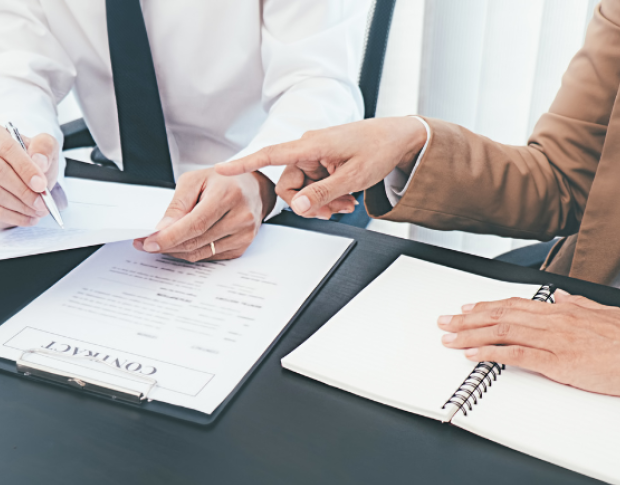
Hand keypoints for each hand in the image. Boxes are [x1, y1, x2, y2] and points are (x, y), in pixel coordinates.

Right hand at [0, 123, 59, 228]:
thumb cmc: (31, 161)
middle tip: (42, 203)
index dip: (25, 168)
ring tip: (38, 211)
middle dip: (24, 191)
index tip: (42, 185)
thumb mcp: (45, 148)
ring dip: (20, 206)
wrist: (23, 179)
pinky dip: (11, 216)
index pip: (6, 149)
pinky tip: (26, 218)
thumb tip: (39, 161)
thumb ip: (45, 148)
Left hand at [132, 168, 276, 261]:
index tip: (149, 242)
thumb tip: (162, 229)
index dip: (170, 237)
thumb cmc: (223, 181)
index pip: (195, 224)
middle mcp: (241, 217)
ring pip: (201, 253)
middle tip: (146, 244)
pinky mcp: (242, 246)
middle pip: (196, 241)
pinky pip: (210, 256)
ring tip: (161, 243)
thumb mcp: (195, 180)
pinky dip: (192, 252)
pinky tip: (182, 244)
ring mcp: (244, 235)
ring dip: (177, 251)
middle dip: (167, 245)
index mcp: (228, 195)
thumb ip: (178, 205)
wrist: (252, 188)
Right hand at [215, 117, 428, 218]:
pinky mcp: (323, 163)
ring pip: (303, 189)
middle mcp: (308, 149)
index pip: (269, 155)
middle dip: (309, 203)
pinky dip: (329, 196)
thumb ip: (322, 194)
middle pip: (289, 185)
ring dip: (323, 202)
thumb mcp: (352, 179)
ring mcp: (315, 156)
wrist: (399, 138)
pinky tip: (348, 199)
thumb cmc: (378, 149)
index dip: (243, 164)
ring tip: (348, 203)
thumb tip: (296, 208)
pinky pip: (315, 185)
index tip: (220, 170)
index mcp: (310, 145)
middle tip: (334, 211)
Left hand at [437, 290, 619, 397]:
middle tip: (444, 321)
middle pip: (501, 315)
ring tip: (447, 337)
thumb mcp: (607, 313)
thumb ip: (580, 304)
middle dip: (468, 318)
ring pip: (502, 332)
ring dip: (470, 334)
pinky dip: (489, 354)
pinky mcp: (559, 362)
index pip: (516, 304)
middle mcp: (555, 321)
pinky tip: (470, 355)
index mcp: (565, 310)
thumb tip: (560, 295)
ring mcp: (555, 341)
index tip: (466, 308)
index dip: (487, 306)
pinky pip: (515, 355)